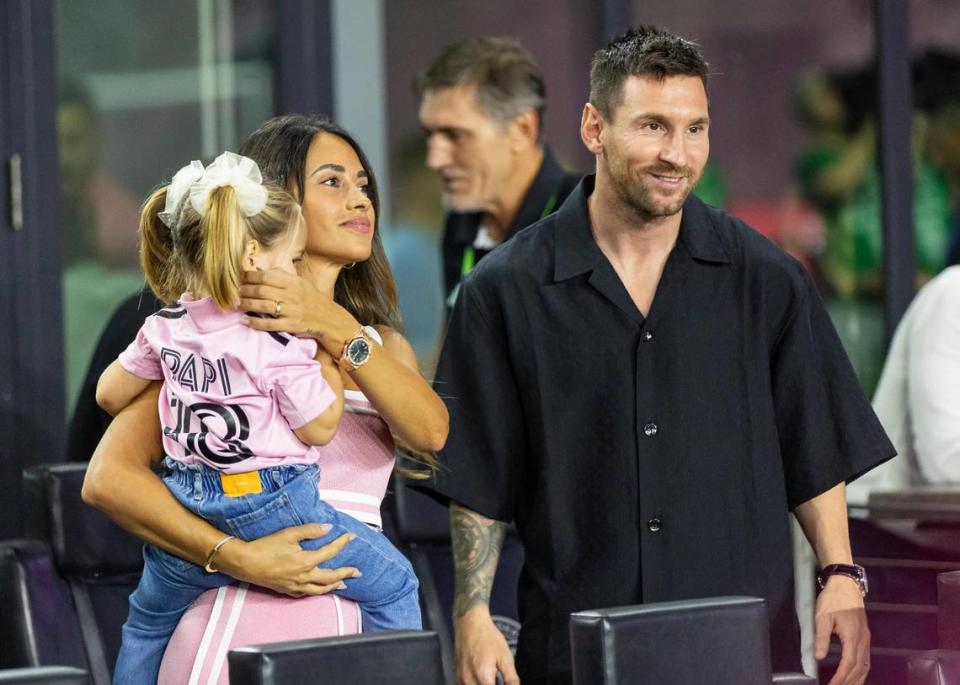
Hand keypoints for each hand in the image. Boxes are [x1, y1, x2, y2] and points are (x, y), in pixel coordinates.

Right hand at [215, 523, 358, 596]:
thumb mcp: (289, 534)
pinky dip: (317, 592)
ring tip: (343, 583)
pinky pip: (306, 594)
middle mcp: (304, 577)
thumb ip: (310, 530)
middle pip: (330, 577)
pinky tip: (318, 589)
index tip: (351, 536)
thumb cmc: (266, 547)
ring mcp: (295, 586)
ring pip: (320, 589)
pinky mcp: (286, 590)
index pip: (330, 552)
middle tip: (358, 571)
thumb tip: (328, 527)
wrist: (245, 563)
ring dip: (334, 585)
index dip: (342, 543)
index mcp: (306, 561)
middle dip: (346, 573)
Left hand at [240, 269, 356, 355]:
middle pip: (262, 290)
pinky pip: (270, 324)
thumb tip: (264, 270)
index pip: (267, 276)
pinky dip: (256, 322)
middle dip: (244, 291)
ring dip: (247, 305)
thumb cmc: (313, 300)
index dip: (250, 276)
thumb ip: (284, 276)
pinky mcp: (291, 325)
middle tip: (234, 292)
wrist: (330, 319)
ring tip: (237, 304)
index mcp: (293, 282)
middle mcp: (292, 295)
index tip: (240, 277)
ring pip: (263, 306)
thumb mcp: (302, 283)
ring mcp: (291, 311)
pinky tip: (246, 321)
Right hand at [455, 607, 518, 684]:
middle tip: (497, 680)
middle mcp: (469, 680)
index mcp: (483, 676)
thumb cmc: (487, 637)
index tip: (505, 684)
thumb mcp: (505, 656)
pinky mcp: (457, 677)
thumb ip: (511, 678)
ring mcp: (461, 679)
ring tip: (492, 680)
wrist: (469, 623)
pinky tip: (483, 681)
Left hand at [815, 575, 869, 684]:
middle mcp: (863, 641)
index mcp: (853, 637)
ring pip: (865, 665)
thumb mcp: (822, 617)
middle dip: (849, 682)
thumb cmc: (833, 599)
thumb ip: (821, 638)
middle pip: (859, 668)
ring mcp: (866, 639)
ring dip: (858, 679)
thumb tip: (819, 657)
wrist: (846, 584)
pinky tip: (856, 675)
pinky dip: (861, 671)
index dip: (840, 678)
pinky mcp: (865, 636)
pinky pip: (866, 659)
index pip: (848, 664)